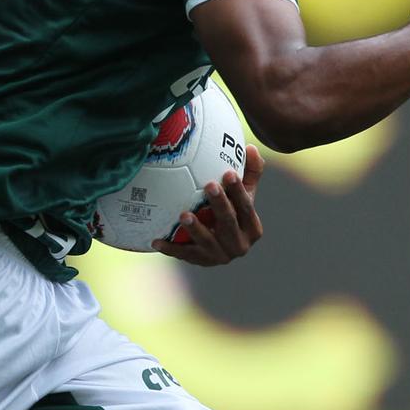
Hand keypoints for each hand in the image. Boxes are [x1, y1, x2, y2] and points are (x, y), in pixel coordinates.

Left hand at [154, 145, 264, 266]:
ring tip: (184, 215)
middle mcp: (240, 245)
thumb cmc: (232, 210)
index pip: (246, 206)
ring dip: (195, 229)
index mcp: (252, 227)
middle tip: (209, 185)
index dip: (239, 190)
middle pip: (228, 222)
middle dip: (220, 204)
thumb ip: (250, 172)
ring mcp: (220, 256)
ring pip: (207, 242)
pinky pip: (185, 255)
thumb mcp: (243, 194)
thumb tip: (250, 148)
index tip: (229, 173)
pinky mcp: (201, 262)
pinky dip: (170, 249)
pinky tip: (156, 240)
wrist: (221, 245)